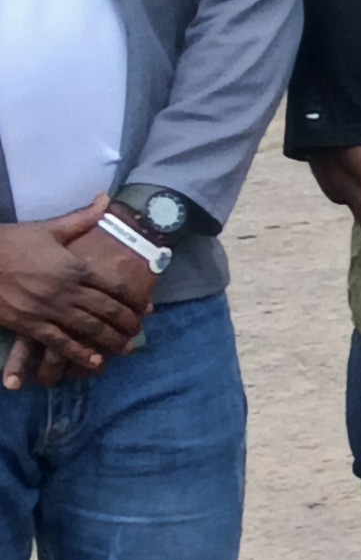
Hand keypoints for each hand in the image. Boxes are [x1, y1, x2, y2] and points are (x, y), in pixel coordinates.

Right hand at [0, 206, 145, 381]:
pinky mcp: (28, 324)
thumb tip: (106, 198)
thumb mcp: (49, 229)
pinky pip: (58, 342)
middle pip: (106, 310)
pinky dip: (78, 353)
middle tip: (139, 331)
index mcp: (74, 266)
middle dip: (127, 322)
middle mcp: (66, 289)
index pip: (114, 285)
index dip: (134, 298)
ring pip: (87, 328)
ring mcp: (47, 308)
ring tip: (124, 348)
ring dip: (109, 340)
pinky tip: (93, 362)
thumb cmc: (12, 242)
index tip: (147, 307)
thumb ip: (82, 219)